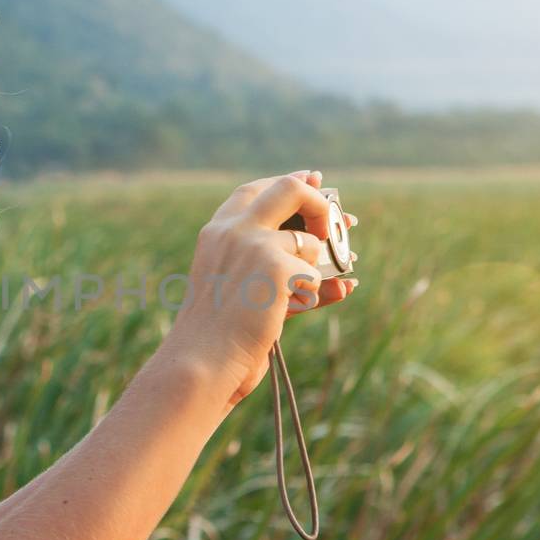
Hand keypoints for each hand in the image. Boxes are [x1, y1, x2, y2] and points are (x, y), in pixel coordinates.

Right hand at [163, 170, 358, 408]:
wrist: (201, 360)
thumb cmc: (220, 334)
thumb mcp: (242, 290)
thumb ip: (276, 268)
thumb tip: (338, 265)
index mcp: (216, 232)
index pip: (255, 190)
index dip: (287, 183)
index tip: (311, 180)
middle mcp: (233, 229)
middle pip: (289, 189)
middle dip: (320, 203)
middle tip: (334, 226)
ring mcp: (253, 243)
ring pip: (309, 241)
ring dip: (313, 270)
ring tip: (296, 295)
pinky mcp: (275, 266)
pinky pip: (314, 275)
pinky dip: (312, 296)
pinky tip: (290, 310)